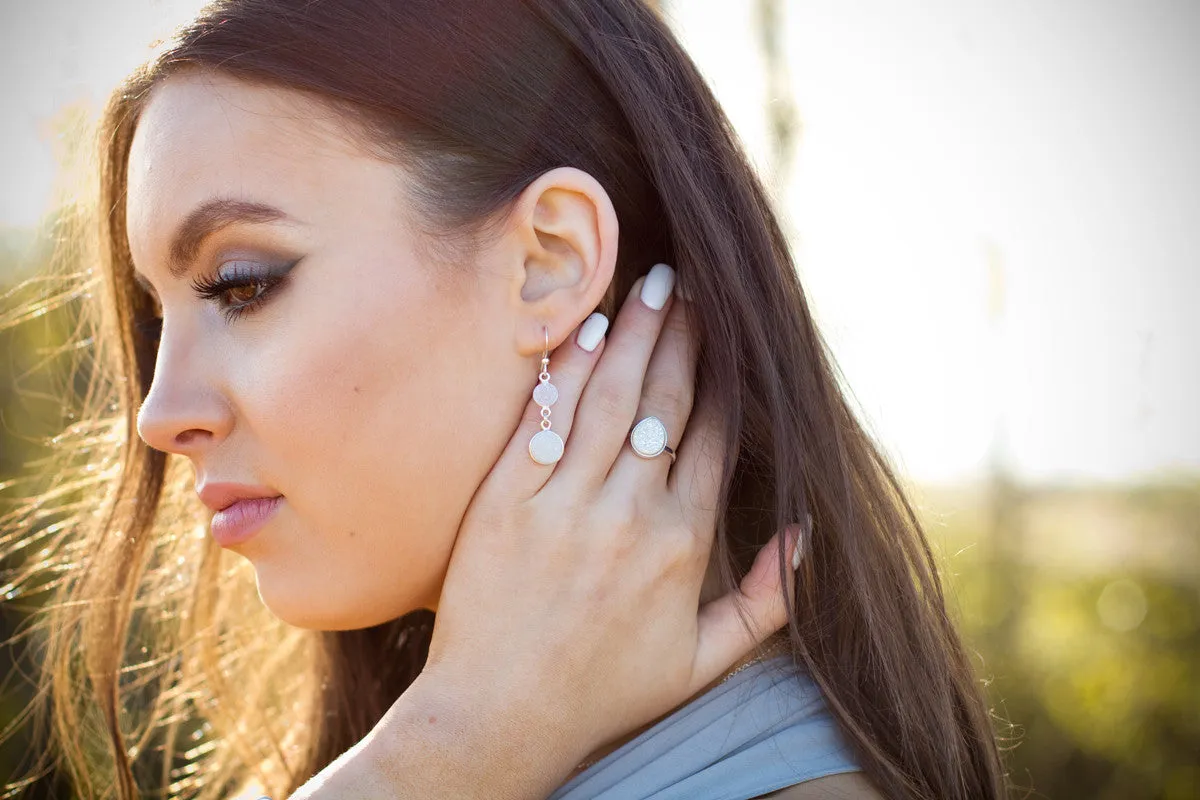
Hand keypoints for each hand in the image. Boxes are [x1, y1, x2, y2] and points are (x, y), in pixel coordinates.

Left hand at [406, 264, 802, 792]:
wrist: (500, 715)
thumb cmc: (605, 691)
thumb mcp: (701, 662)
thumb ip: (764, 602)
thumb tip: (803, 536)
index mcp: (682, 546)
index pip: (712, 438)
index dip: (724, 377)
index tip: (732, 332)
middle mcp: (629, 516)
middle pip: (665, 403)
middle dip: (684, 334)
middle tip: (692, 281)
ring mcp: (564, 505)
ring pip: (610, 399)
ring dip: (633, 333)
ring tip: (650, 282)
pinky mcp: (506, 502)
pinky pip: (544, 421)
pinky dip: (568, 372)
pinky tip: (585, 329)